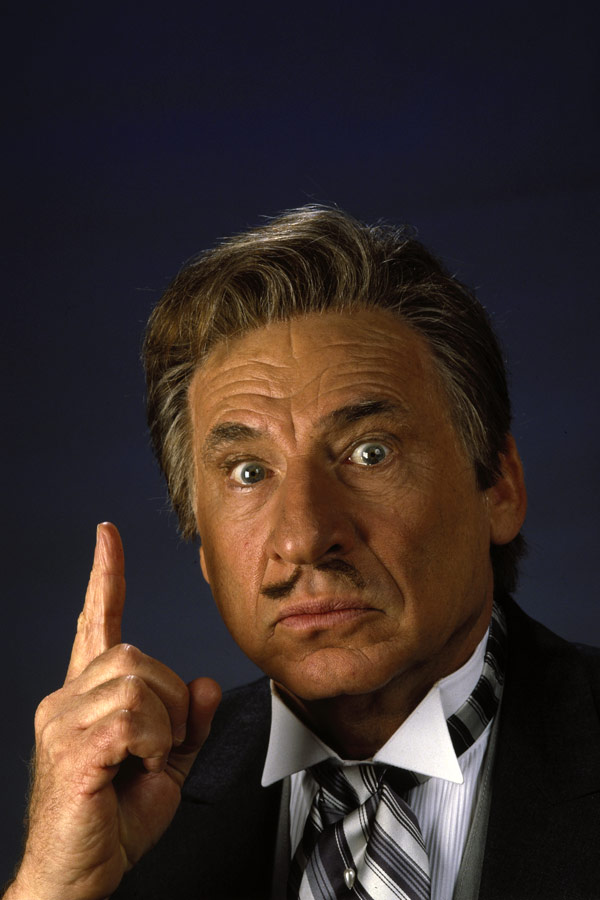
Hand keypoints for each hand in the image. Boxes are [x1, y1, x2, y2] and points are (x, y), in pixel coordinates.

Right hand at [7, 523, 220, 899]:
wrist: (76, 878)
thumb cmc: (112, 823)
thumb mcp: (165, 767)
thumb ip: (187, 724)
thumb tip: (204, 684)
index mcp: (87, 695)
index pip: (95, 621)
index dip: (105, 576)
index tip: (108, 535)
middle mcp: (67, 697)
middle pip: (139, 655)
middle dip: (170, 702)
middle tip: (157, 751)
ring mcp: (63, 719)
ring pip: (140, 681)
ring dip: (163, 727)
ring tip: (143, 764)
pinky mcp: (71, 746)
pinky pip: (134, 716)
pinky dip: (153, 744)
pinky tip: (137, 769)